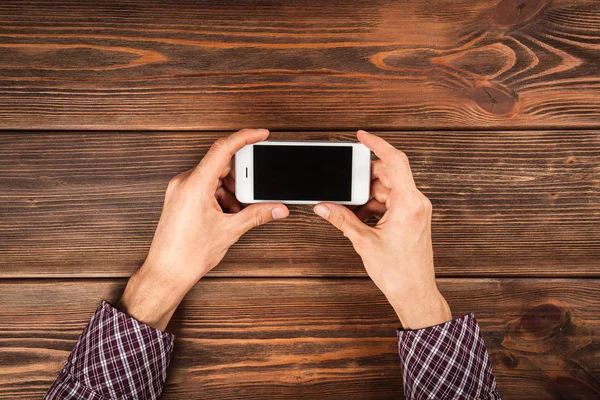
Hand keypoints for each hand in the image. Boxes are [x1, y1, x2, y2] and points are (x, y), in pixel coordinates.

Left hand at [119, 129, 288, 329]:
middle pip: (220, 164)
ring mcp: (179, 190)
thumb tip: (278, 208)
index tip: (261, 134)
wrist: (165, 272)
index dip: (244, 137)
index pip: (222, 149)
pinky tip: (227, 213)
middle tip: (254, 192)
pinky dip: (219, 195)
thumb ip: (257, 215)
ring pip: (213, 176)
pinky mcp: (179, 198)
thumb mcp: (229, 231)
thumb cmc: (188, 254)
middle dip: (241, 177)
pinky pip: (203, 186)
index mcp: (195, 185)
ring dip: (230, 189)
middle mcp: (184, 183)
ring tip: (238, 211)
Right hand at [313, 130, 450, 329]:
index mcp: (409, 204)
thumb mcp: (364, 241)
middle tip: (346, 188)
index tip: (362, 136)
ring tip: (352, 211)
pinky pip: (392, 201)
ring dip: (368, 196)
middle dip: (365, 179)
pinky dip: (375, 205)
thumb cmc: (398, 272)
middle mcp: (417, 203)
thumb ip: (342, 219)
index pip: (395, 161)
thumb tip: (323, 206)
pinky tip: (362, 218)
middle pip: (389, 174)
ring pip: (388, 188)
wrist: (415, 293)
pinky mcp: (413, 218)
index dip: (377, 144)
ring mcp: (416, 210)